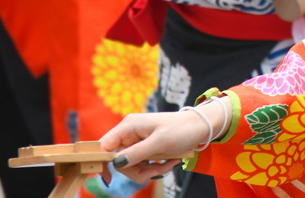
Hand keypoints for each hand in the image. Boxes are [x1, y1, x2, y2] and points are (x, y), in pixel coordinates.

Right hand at [100, 99, 229, 183]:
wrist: (202, 126)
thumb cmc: (182, 129)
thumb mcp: (160, 142)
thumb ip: (137, 153)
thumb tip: (116, 163)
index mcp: (129, 126)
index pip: (104, 145)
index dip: (103, 162)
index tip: (108, 179)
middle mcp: (130, 132)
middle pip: (119, 161)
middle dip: (138, 170)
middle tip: (157, 171)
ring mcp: (138, 140)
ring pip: (132, 166)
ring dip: (150, 170)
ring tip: (168, 165)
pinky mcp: (147, 147)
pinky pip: (143, 164)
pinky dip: (156, 166)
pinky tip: (170, 161)